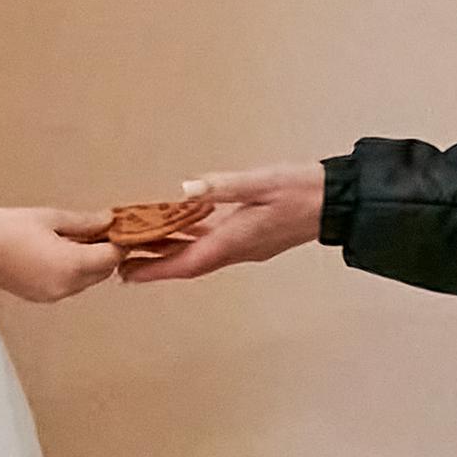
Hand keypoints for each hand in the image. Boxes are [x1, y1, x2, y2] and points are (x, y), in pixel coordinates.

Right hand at [0, 208, 120, 306]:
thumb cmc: (3, 230)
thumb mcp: (49, 217)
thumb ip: (84, 222)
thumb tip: (107, 221)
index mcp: (72, 265)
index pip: (112, 256)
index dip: (118, 241)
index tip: (116, 228)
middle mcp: (66, 285)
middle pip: (103, 271)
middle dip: (104, 252)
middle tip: (96, 229)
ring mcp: (53, 294)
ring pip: (87, 280)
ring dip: (88, 262)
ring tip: (72, 238)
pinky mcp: (40, 296)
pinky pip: (68, 285)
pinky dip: (71, 270)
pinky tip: (57, 252)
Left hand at [124, 163, 324, 283]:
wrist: (337, 201)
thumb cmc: (300, 190)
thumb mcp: (261, 183)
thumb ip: (224, 186)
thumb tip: (187, 188)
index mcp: (234, 240)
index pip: (186, 262)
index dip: (154, 269)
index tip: (126, 274)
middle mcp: (236, 249)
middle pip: (187, 263)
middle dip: (154, 265)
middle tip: (120, 265)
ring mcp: (244, 246)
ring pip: (198, 254)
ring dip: (170, 252)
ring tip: (139, 248)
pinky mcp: (250, 237)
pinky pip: (212, 243)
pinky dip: (190, 239)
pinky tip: (178, 228)